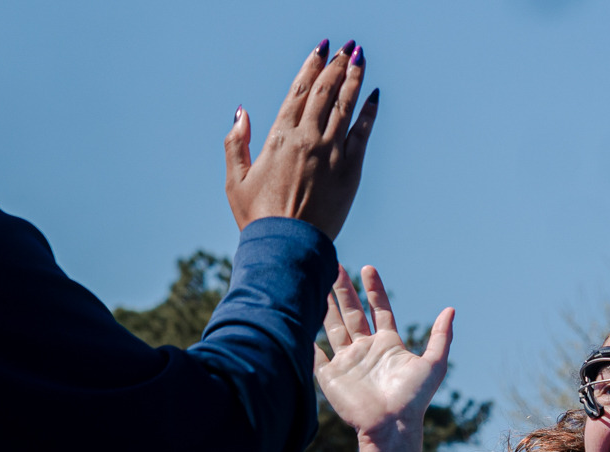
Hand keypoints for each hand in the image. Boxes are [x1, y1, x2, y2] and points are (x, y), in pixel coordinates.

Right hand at [225, 40, 377, 237]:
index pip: (299, 90)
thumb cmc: (258, 217)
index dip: (312, 65)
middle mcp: (307, 138)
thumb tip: (242, 112)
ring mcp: (331, 153)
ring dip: (354, 79)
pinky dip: (369, 112)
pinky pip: (363, 133)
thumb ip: (235, 143)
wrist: (288, 246)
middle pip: (325, 91)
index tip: (322, 48)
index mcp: (279, 136)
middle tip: (347, 47)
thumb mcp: (235, 180)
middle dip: (337, 65)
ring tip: (361, 58)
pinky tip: (374, 95)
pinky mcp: (351, 170)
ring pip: (345, 106)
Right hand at [315, 265, 453, 445]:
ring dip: (326, 307)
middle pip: (352, 314)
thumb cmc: (413, 398)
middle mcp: (366, 351)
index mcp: (388, 345)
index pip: (379, 310)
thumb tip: (451, 310)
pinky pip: (315, 356)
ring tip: (316, 283)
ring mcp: (348, 363)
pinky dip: (307, 342)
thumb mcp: (434, 364)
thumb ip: (441, 336)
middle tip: (335, 266)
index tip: (368, 269)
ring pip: (333, 328)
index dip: (374, 290)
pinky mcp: (331, 377)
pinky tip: (299, 323)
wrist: (390, 426)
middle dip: (344, 290)